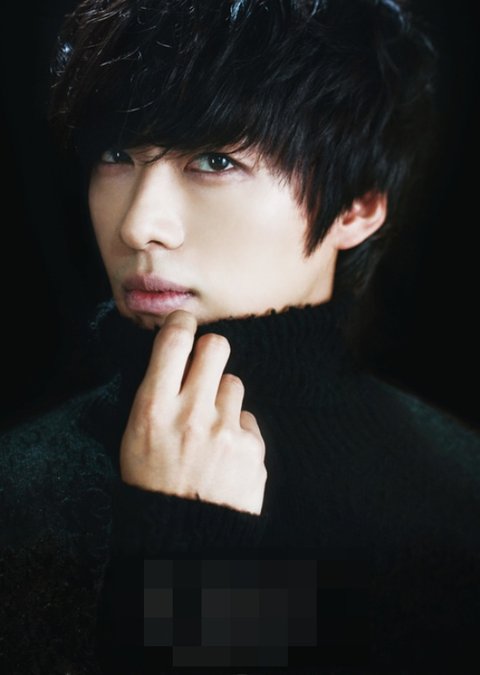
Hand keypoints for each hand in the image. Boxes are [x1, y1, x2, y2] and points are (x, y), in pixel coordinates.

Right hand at [119, 310, 266, 514]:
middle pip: (216, 346)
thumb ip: (154, 396)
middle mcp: (191, 414)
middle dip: (211, 351)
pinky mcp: (251, 448)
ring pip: (234, 384)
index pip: (173, 341)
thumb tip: (176, 357)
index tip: (184, 325)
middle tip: (205, 367)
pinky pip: (248, 420)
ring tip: (210, 430)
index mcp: (153, 410)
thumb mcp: (133, 439)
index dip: (181, 324)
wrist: (184, 539)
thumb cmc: (152, 486)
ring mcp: (225, 431)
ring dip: (223, 399)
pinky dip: (237, 432)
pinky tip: (224, 456)